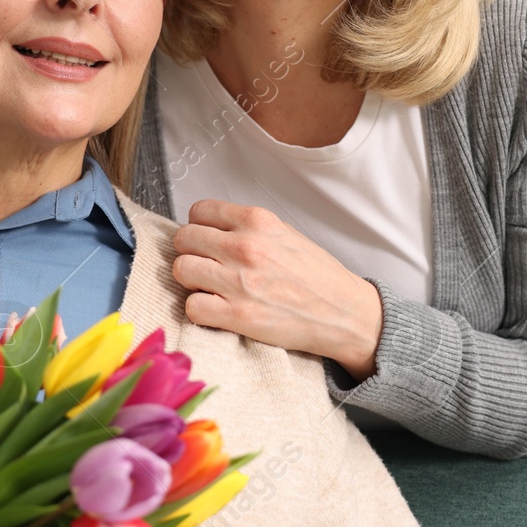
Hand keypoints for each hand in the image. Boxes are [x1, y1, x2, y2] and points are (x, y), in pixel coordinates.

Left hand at [171, 200, 382, 379]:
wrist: (345, 313)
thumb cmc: (317, 276)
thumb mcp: (285, 234)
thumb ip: (248, 227)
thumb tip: (211, 229)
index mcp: (258, 221)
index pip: (199, 211)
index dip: (199, 227)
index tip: (207, 240)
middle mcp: (246, 246)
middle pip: (184, 239)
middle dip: (191, 252)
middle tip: (206, 266)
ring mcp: (240, 281)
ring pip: (181, 270)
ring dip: (192, 281)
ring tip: (210, 288)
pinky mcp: (237, 316)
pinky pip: (191, 306)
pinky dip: (199, 310)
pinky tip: (216, 310)